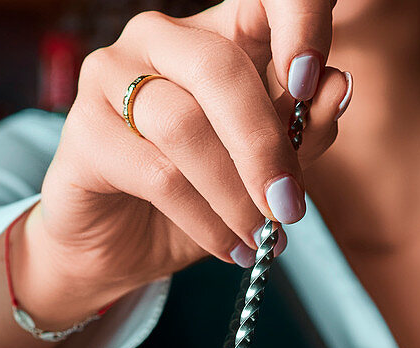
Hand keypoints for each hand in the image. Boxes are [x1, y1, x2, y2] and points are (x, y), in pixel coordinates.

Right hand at [15, 0, 350, 329]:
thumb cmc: (198, 202)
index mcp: (214, 35)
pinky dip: (204, 221)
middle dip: (265, 146)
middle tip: (289, 206)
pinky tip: (229, 248)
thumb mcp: (260, 173)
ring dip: (234, 195)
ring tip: (259, 238)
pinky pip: (157, 175)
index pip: (262, 0)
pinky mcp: (82, 131)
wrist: (122, 250)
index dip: (295, 23)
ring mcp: (111, 76)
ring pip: (185, 127)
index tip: (314, 82)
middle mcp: (159, 40)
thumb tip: (337, 87)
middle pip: (220, 69)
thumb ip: (299, 132)